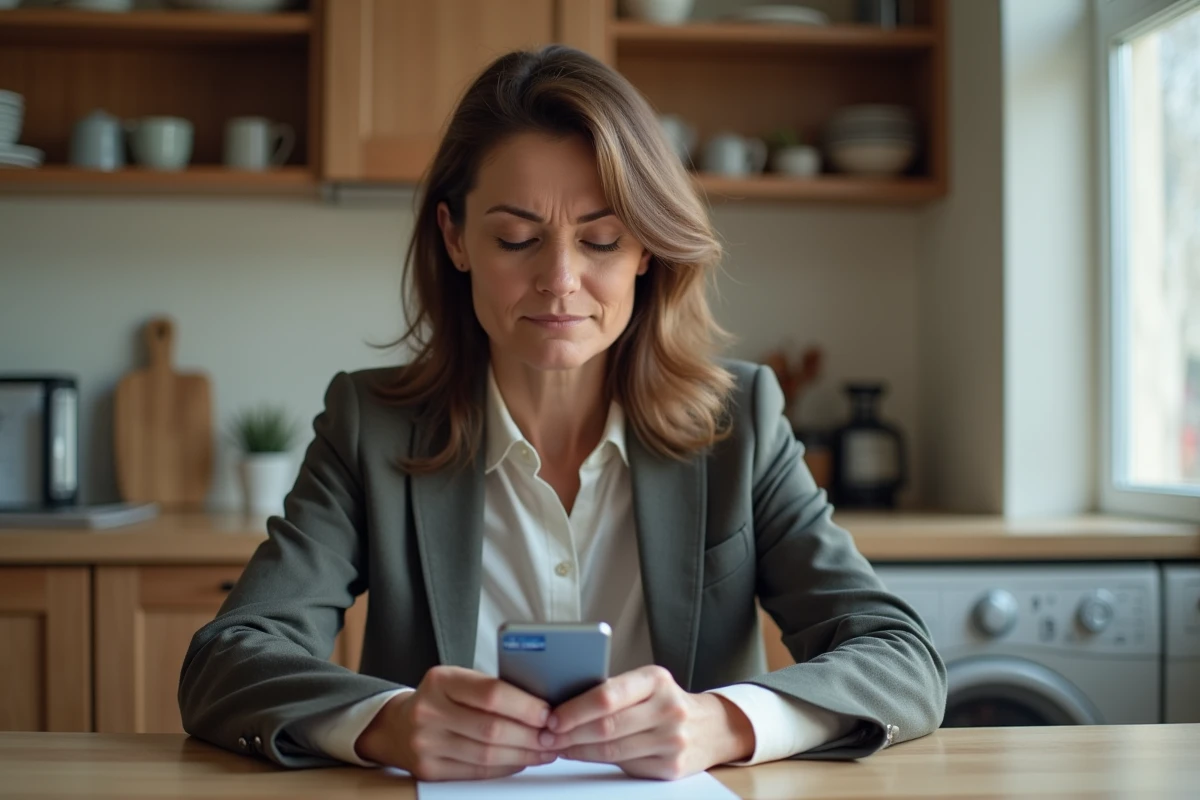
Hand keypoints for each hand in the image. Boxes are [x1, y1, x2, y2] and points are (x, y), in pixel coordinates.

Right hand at [354, 665, 556, 780]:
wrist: (397, 725)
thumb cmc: (441, 698)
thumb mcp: (459, 681)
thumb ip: (491, 688)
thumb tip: (542, 704)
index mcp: (440, 681)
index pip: (491, 693)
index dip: (525, 706)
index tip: (549, 712)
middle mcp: (428, 712)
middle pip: (492, 729)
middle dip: (530, 735)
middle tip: (553, 736)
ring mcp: (426, 744)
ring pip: (487, 755)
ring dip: (523, 755)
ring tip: (544, 750)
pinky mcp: (429, 770)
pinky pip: (477, 772)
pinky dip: (505, 767)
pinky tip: (522, 760)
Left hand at [540, 665, 755, 779]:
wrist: (711, 727)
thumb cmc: (665, 701)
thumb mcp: (647, 684)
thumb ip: (614, 690)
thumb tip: (563, 701)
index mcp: (656, 680)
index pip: (608, 695)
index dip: (575, 709)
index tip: (552, 717)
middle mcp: (668, 708)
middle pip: (607, 726)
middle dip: (570, 733)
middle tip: (546, 736)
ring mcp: (672, 740)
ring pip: (612, 750)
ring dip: (578, 749)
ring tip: (558, 746)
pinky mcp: (671, 767)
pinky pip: (624, 765)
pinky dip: (596, 760)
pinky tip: (581, 754)